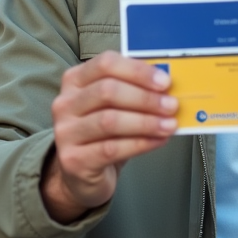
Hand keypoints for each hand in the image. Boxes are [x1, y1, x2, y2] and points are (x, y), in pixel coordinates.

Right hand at [41, 51, 178, 222]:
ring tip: (169, 125)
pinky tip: (157, 141)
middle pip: (107, 91)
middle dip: (145, 98)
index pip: (105, 64)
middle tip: (171, 105)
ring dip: (146, 122)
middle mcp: (65, 103)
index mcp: (75, 80)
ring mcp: (65, 132)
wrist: (80, 173)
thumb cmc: (102, 134)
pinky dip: (140, 143)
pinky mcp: (73, 159)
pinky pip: (111, 148)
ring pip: (110, 121)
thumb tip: (167, 86)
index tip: (165, 82)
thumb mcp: (113, 106)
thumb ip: (134, 91)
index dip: (138, 71)